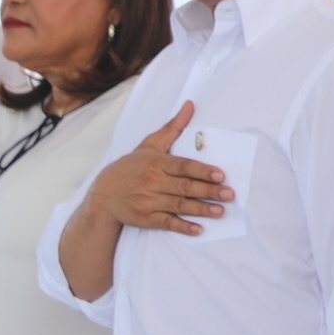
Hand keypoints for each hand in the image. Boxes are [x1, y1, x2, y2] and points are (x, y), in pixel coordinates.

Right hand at [91, 101, 232, 237]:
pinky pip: (166, 223)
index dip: (202, 171)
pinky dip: (182, 227)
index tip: (220, 175)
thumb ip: (173, 127)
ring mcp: (149, 201)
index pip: (183, 167)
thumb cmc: (130, 167)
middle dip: (208, 191)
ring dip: (200, 209)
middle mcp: (153, 182)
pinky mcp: (146, 218)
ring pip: (179, 205)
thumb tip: (190, 105)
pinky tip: (198, 229)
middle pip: (184, 187)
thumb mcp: (150, 145)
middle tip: (229, 194)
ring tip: (220, 211)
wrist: (103, 194)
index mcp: (156, 163)